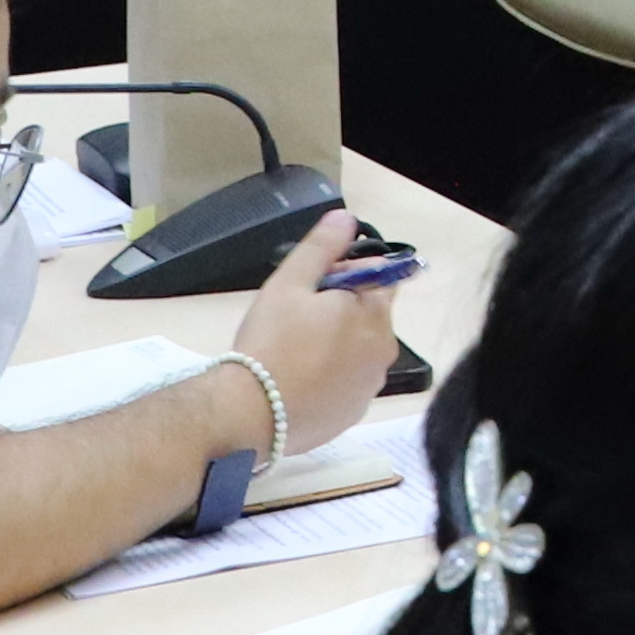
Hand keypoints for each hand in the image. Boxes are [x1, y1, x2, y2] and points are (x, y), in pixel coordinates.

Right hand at [221, 209, 398, 441]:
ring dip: (336, 343)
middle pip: (369, 315)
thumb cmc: (270, 343)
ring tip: (293, 349)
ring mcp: (369, 388)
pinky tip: (297, 378)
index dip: (346, 273)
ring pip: (357, 351)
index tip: (314, 283)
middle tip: (296, 316)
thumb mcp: (290, 283)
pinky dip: (329, 377)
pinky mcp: (351, 415)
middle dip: (340, 309)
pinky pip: (346, 384)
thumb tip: (347, 219)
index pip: (378, 277)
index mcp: (375, 315)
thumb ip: (322, 247)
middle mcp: (383, 353)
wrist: (250, 414)